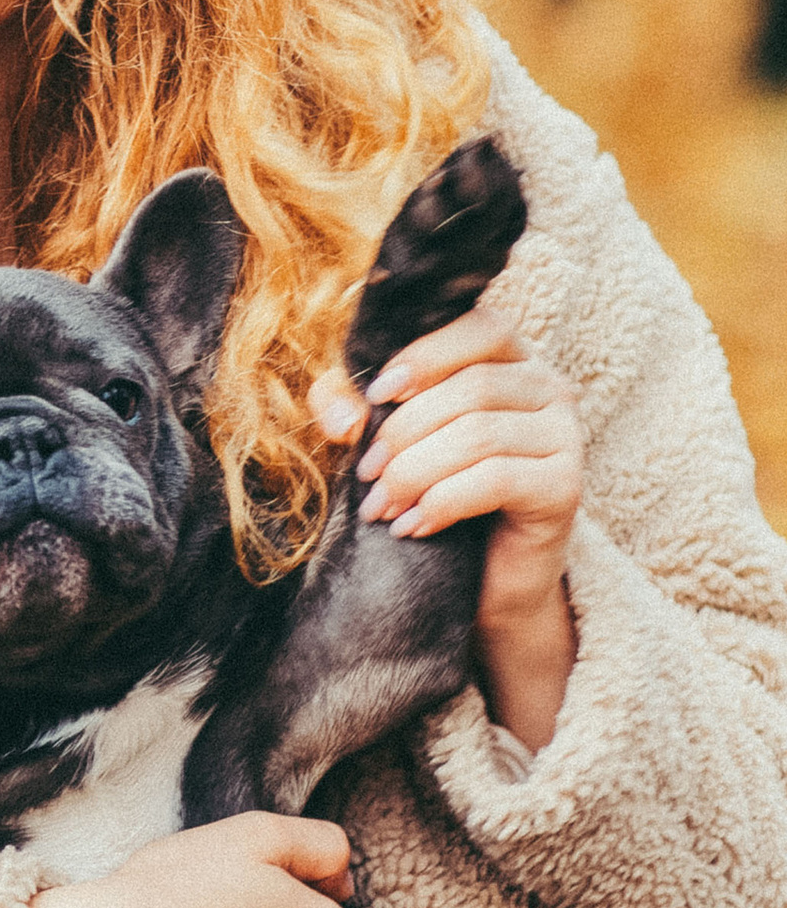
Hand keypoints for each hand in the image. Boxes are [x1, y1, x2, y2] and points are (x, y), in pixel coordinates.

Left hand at [310, 302, 582, 749]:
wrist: (483, 581)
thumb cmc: (431, 494)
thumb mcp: (383, 441)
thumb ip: (348, 406)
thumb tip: (339, 414)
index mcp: (512, 362)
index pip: (483, 326)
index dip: (425, 353)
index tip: (375, 394)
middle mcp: (550, 390)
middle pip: (472, 387)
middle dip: (403, 431)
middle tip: (365, 473)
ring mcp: (567, 438)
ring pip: (480, 434)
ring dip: (414, 472)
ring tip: (380, 506)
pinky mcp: (567, 488)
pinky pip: (497, 479)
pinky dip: (442, 502)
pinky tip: (413, 526)